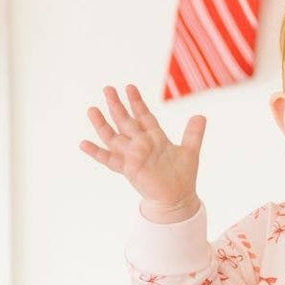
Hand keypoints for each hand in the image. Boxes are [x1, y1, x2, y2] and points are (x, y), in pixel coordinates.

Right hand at [80, 85, 205, 207]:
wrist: (177, 198)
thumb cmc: (182, 176)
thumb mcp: (190, 151)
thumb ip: (193, 133)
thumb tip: (201, 116)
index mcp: (155, 138)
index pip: (143, 116)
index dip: (136, 102)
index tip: (129, 87)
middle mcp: (141, 145)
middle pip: (125, 121)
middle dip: (117, 105)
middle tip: (108, 88)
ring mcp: (132, 156)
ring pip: (113, 137)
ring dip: (102, 124)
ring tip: (92, 109)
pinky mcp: (128, 169)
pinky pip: (109, 160)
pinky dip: (96, 152)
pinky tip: (83, 144)